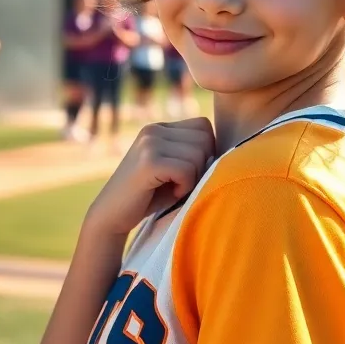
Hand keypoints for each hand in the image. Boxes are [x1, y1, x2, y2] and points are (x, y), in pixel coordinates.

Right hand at [84, 118, 214, 237]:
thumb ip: (195, 154)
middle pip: (206, 140)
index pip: (205, 126)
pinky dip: (184, 186)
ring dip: (192, 178)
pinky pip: (187, 170)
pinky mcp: (149, 161)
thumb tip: (234, 149)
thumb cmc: (150, 196)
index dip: (204, 152)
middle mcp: (154, 129)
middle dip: (200, 166)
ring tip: (172, 187)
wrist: (111, 217)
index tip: (186, 172)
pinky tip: (168, 193)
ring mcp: (150, 142)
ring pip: (199, 155)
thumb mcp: (174, 168)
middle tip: (179, 182)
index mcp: (161, 127)